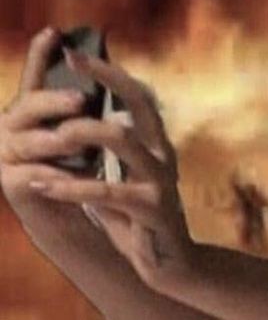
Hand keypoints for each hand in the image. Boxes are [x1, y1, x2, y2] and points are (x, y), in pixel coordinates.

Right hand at [0, 27, 88, 217]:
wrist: (65, 211)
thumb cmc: (77, 164)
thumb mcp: (83, 129)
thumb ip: (85, 102)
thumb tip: (106, 64)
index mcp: (30, 109)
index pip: (34, 76)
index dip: (40, 54)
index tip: (54, 32)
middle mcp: (10, 126)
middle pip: (29, 106)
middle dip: (54, 101)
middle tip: (80, 99)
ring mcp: (6, 154)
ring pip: (31, 141)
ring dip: (58, 140)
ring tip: (77, 139)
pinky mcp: (11, 184)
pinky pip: (35, 174)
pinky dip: (59, 175)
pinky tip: (77, 175)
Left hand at [14, 36, 197, 292]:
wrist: (172, 265)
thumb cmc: (140, 221)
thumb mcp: (125, 182)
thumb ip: (109, 158)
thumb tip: (75, 128)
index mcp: (157, 145)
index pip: (139, 97)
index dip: (109, 73)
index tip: (73, 54)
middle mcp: (163, 155)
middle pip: (138, 105)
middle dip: (104, 80)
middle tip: (68, 66)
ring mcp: (160, 180)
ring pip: (123, 140)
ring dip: (82, 133)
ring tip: (52, 136)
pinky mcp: (152, 208)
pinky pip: (107, 191)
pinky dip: (71, 187)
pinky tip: (42, 186)